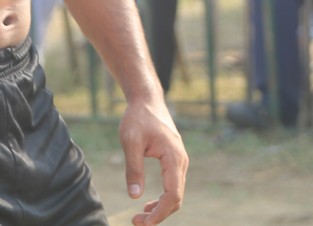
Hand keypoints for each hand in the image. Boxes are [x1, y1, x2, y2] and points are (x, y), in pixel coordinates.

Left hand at [119, 96, 187, 224]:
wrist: (147, 100)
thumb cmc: (138, 117)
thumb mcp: (131, 141)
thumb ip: (133, 169)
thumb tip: (135, 196)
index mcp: (173, 157)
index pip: (172, 194)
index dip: (160, 213)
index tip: (144, 223)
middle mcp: (181, 161)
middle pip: (176, 198)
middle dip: (158, 214)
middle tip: (136, 222)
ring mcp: (179, 161)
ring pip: (176, 194)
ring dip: (160, 208)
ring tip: (140, 217)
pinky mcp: (174, 160)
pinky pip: (173, 185)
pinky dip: (162, 199)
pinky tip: (148, 204)